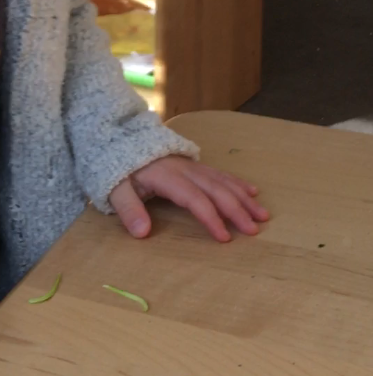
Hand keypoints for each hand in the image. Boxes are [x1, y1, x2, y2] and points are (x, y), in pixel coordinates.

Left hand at [110, 155, 269, 242]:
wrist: (118, 138)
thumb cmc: (117, 167)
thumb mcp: (114, 188)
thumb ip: (128, 209)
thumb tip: (142, 233)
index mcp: (166, 177)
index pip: (193, 198)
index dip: (210, 217)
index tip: (225, 237)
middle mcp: (184, 169)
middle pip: (214, 189)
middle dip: (236, 209)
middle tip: (254, 229)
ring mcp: (190, 165)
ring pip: (221, 180)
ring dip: (243, 197)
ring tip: (262, 214)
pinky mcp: (192, 164)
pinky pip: (219, 173)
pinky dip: (237, 182)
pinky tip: (252, 191)